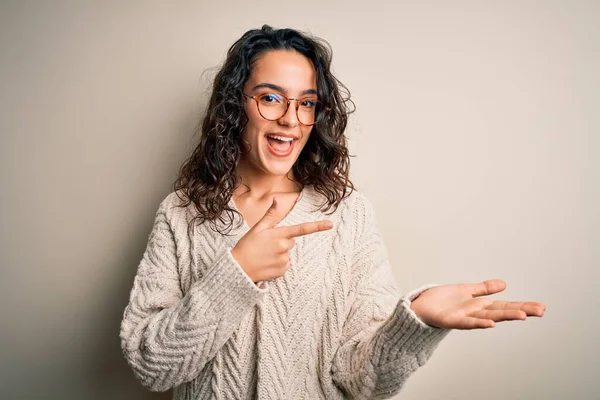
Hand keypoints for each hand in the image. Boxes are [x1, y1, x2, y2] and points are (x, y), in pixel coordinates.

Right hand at [231, 197, 332, 282]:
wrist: (238, 268)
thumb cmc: (247, 245)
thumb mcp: (258, 227)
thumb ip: (271, 214)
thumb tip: (278, 199)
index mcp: (279, 234)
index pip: (301, 229)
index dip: (317, 226)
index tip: (330, 224)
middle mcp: (284, 247)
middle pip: (291, 242)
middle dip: (281, 242)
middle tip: (266, 246)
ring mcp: (284, 260)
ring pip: (287, 254)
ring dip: (278, 254)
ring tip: (264, 256)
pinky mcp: (283, 271)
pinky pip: (285, 265)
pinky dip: (277, 265)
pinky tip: (266, 264)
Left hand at [409, 279, 545, 328]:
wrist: (420, 308)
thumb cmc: (441, 301)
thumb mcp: (465, 291)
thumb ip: (483, 289)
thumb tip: (504, 284)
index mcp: (479, 305)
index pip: (506, 304)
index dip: (523, 305)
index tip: (542, 307)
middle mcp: (475, 313)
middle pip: (502, 311)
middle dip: (521, 310)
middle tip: (541, 311)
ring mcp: (464, 318)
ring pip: (488, 317)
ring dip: (505, 316)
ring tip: (522, 315)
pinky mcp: (450, 321)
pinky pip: (466, 323)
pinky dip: (479, 323)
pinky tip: (491, 323)